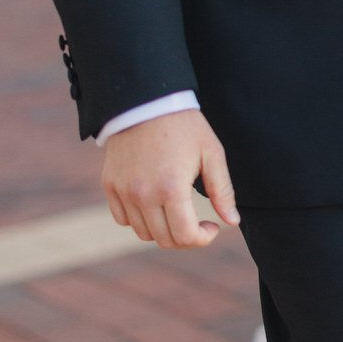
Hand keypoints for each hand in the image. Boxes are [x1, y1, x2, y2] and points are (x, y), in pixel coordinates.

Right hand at [101, 110, 238, 250]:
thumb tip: (232, 222)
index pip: (185, 236)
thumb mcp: (211, 153)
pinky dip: (139, 220)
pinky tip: (154, 204)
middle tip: (198, 223)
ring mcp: (123, 191)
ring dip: (163, 230)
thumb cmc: (185, 126)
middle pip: (164, 239)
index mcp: (171, 188)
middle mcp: (143, 194)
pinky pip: (123, 219)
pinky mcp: (110, 185)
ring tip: (177, 212)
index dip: (203, 239)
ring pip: (143, 233)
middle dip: (186, 238)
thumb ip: (223, 191)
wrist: (146, 102)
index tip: (212, 227)